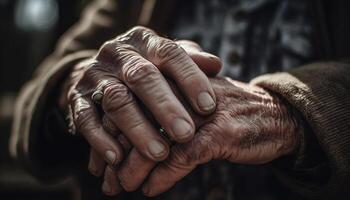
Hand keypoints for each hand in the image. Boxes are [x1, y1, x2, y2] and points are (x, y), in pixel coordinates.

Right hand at [61, 26, 220, 174]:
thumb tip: (215, 65)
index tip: (208, 107)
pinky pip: (85, 118)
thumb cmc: (148, 69)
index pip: (170, 53)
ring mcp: (96, 75)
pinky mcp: (76, 97)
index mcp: (145, 41)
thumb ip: (191, 61)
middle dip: (165, 107)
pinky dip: (101, 139)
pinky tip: (118, 158)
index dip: (190, 79)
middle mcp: (118, 54)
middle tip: (185, 134)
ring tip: (159, 154)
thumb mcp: (168, 60)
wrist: (104, 70)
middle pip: (142, 77)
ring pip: (116, 100)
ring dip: (138, 129)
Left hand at [110, 77, 300, 195]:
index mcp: (173, 81)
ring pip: (156, 141)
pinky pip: (182, 157)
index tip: (101, 160)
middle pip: (137, 122)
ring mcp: (201, 112)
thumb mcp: (192, 107)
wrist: (275, 116)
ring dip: (135, 168)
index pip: (131, 105)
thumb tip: (126, 141)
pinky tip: (151, 189)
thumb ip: (163, 116)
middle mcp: (183, 92)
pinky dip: (164, 176)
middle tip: (106, 179)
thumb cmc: (227, 114)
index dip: (111, 134)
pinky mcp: (219, 132)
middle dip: (117, 154)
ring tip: (123, 187)